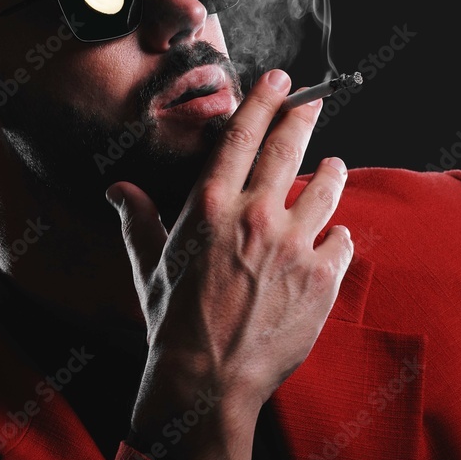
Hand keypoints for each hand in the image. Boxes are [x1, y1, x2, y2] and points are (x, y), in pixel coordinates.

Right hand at [106, 69, 352, 459]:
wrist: (206, 381)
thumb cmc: (173, 321)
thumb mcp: (149, 266)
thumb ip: (138, 219)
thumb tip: (118, 190)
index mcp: (211, 206)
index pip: (243, 135)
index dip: (265, 99)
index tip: (280, 79)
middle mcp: (255, 216)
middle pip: (290, 147)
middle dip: (306, 114)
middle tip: (316, 97)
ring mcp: (293, 247)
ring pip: (328, 188)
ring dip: (332, 173)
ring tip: (334, 167)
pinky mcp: (321, 278)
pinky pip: (342, 240)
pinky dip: (337, 235)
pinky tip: (330, 239)